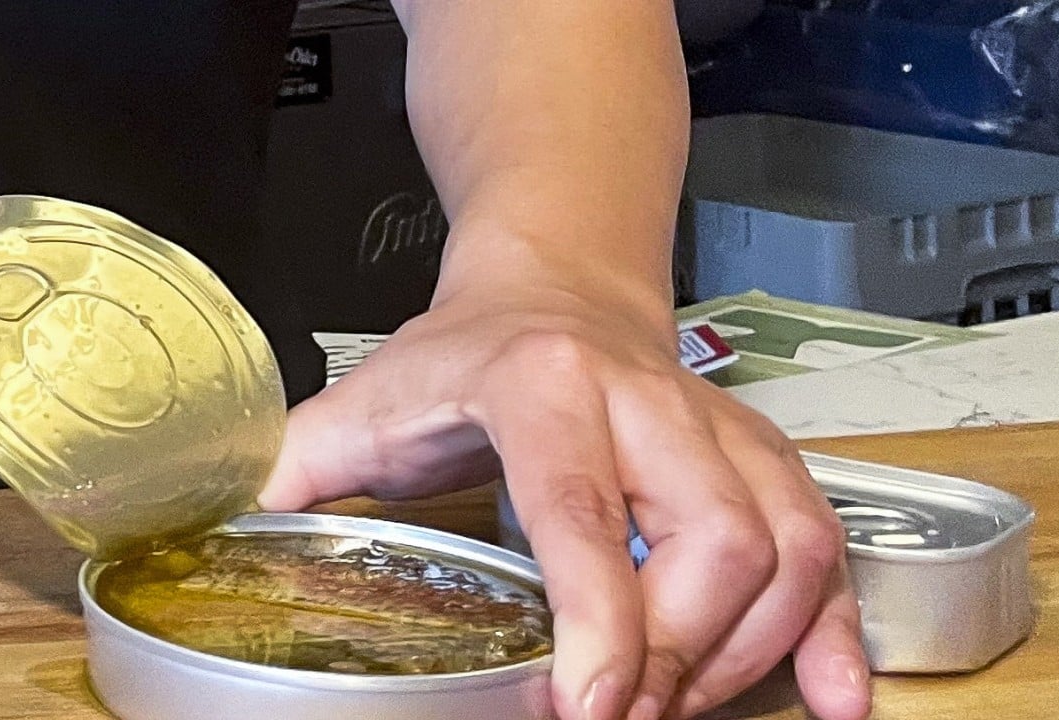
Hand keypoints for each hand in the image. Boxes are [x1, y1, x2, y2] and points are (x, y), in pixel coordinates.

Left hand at [259, 279, 870, 719]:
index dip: (599, 621)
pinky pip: (824, 537)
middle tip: (620, 715)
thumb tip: (221, 545)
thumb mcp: (364, 403)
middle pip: (712, 539)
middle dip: (676, 655)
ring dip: (745, 651)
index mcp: (540, 385)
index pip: (584, 511)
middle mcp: (647, 398)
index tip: (592, 712)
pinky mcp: (759, 450)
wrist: (557, 284)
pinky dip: (836, 623)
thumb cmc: (460, 354)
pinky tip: (837, 692)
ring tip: (680, 707)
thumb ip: (297, 472)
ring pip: (784, 544)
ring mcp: (717, 424)